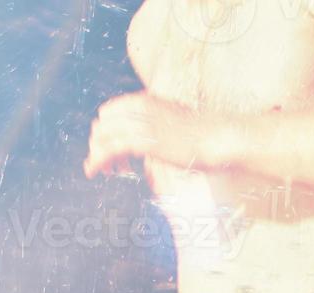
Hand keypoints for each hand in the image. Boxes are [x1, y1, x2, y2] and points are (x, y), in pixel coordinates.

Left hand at [83, 92, 206, 178]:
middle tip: (110, 163)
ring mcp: (139, 124)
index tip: (115, 149)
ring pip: (101, 137)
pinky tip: (95, 171)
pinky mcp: (142, 142)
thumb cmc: (203, 133)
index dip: (106, 130)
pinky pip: (109, 149)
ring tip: (104, 170)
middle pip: (101, 125)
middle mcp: (137, 108)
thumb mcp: (174, 119)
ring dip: (97, 155)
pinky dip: (97, 160)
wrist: (218, 138)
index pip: (109, 112)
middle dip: (99, 144)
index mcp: (144, 100)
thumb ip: (157, 122)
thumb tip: (151, 136)